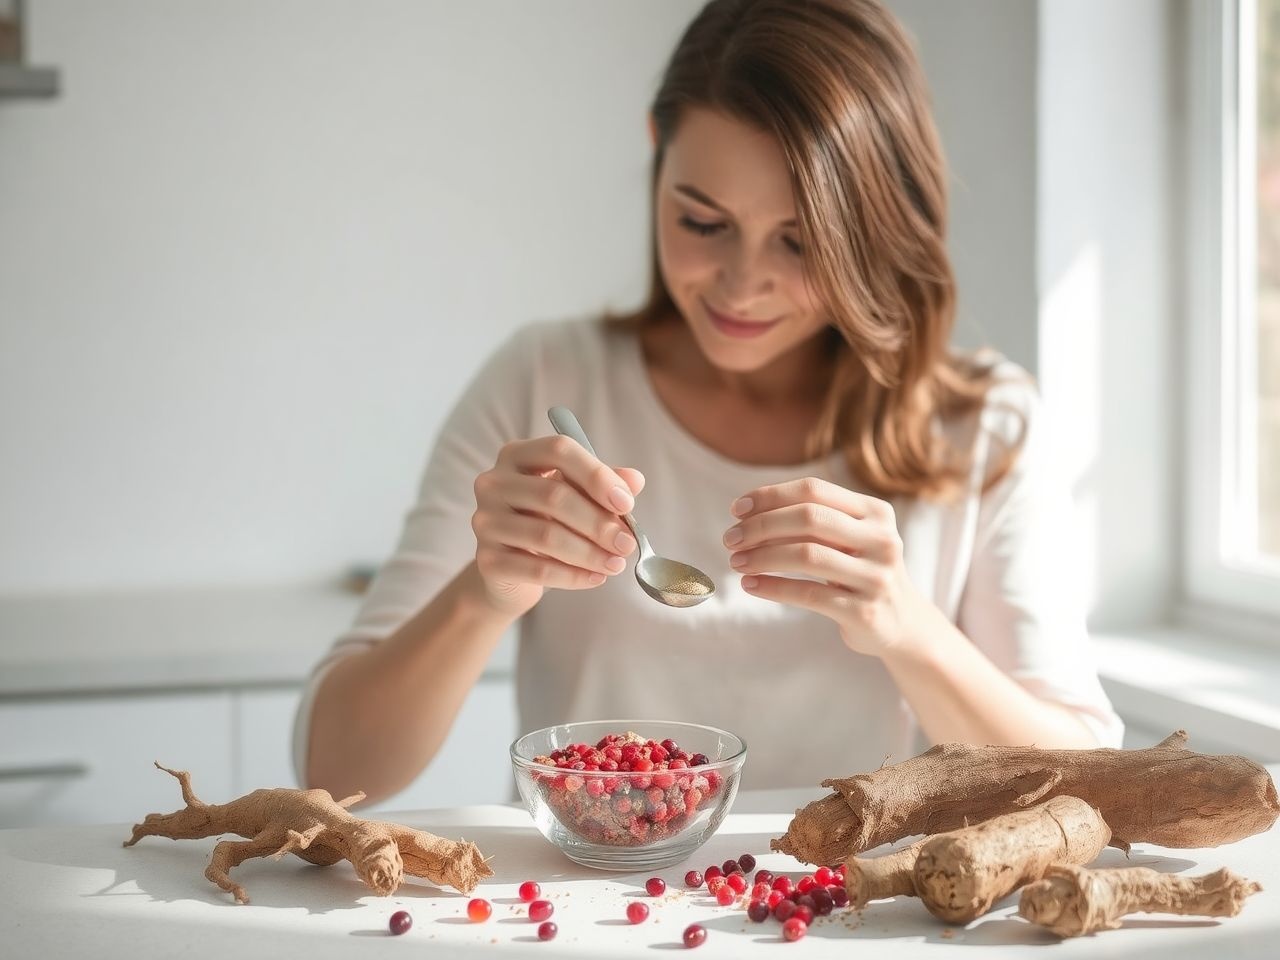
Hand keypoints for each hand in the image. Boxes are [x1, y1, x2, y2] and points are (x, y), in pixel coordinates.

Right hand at [470, 436, 644, 616]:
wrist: (511, 571)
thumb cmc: (547, 522)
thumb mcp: (578, 496)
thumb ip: (604, 484)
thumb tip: (635, 480)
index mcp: (517, 455)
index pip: (558, 450)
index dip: (597, 475)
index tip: (627, 503)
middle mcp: (494, 483)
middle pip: (553, 495)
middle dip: (598, 522)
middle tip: (627, 543)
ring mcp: (486, 521)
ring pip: (546, 536)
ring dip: (590, 553)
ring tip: (616, 564)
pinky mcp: (487, 560)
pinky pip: (537, 569)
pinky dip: (573, 576)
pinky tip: (596, 578)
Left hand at [722, 477, 931, 657]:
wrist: (903, 625)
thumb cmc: (861, 571)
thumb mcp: (850, 537)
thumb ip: (813, 520)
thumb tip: (747, 513)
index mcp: (876, 511)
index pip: (814, 491)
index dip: (771, 496)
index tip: (737, 509)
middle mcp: (881, 540)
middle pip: (809, 518)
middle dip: (761, 526)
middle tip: (730, 539)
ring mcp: (876, 577)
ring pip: (806, 555)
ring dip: (761, 557)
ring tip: (736, 562)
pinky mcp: (864, 612)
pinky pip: (808, 594)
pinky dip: (773, 587)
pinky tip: (750, 584)